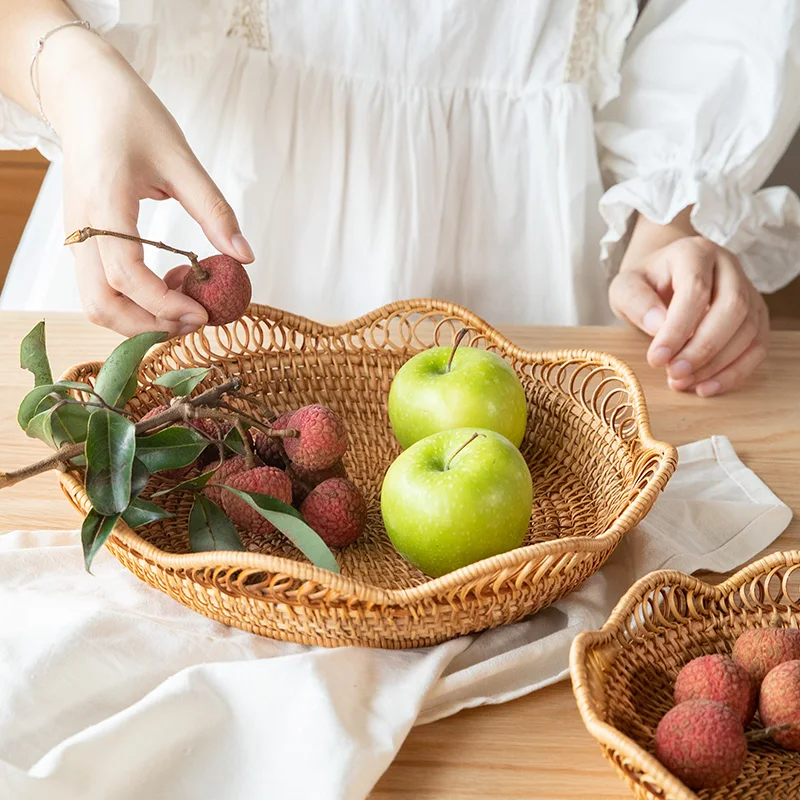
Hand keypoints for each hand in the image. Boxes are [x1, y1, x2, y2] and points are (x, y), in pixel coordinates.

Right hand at [39, 28, 253, 336]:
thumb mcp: (181, 159)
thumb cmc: (132, 117)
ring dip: (139, 321)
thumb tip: (246, 257)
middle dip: (149, 326)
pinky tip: (168, 291)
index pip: (126, 275)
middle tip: (196, 321)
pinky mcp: (83, 241)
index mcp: (105, 204)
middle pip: (101, 305)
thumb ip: (214, 211)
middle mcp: (82, 229)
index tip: (203, 313)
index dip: (164, 303)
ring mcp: (78, 238)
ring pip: (96, 304)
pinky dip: (132, 304)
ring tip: (185, 312)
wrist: (86, 95)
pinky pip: (100, 289)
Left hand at [609, 236, 768, 396]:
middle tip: (674, 374)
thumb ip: (636, 302)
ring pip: (748, 330)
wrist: (663, 278)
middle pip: (732, 308)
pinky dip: (734, 372)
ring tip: (683, 382)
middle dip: (703, 349)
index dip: (677, 329)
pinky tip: (706, 387)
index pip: (695, 290)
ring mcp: (748, 291)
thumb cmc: (645, 284)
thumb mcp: (625, 287)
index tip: (656, 359)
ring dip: (717, 364)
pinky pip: (756, 347)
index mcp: (695, 252)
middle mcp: (728, 267)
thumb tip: (658, 327)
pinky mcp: (756, 315)